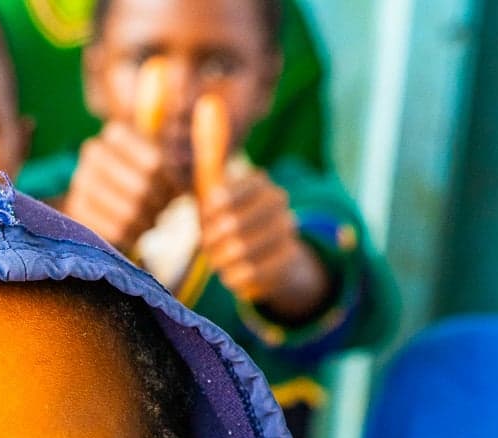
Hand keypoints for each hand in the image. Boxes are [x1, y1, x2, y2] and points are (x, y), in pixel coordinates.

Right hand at [61, 121, 181, 253]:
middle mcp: (94, 152)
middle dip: (158, 206)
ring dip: (146, 222)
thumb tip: (186, 191)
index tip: (176, 194)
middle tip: (162, 211)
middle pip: (142, 190)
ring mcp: (81, 180)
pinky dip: (131, 235)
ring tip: (150, 220)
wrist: (98, 185)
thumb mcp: (152, 157)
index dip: (170, 186)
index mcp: (116, 134)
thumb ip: (171, 165)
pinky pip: (113, 230)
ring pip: (128, 213)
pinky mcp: (76, 208)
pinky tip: (135, 231)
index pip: (154, 166)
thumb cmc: (137, 172)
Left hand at [188, 93, 332, 322]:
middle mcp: (280, 206)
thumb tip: (209, 100)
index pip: (223, 199)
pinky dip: (235, 277)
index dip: (210, 215)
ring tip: (224, 257)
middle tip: (214, 243)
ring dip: (223, 260)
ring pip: (238, 254)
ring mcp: (288, 235)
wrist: (268, 256)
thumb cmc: (231, 216)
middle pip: (231, 229)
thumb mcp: (217, 185)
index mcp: (261, 183)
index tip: (209, 219)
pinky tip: (237, 270)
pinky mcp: (287, 264)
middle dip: (214, 241)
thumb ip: (212, 149)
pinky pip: (248, 276)